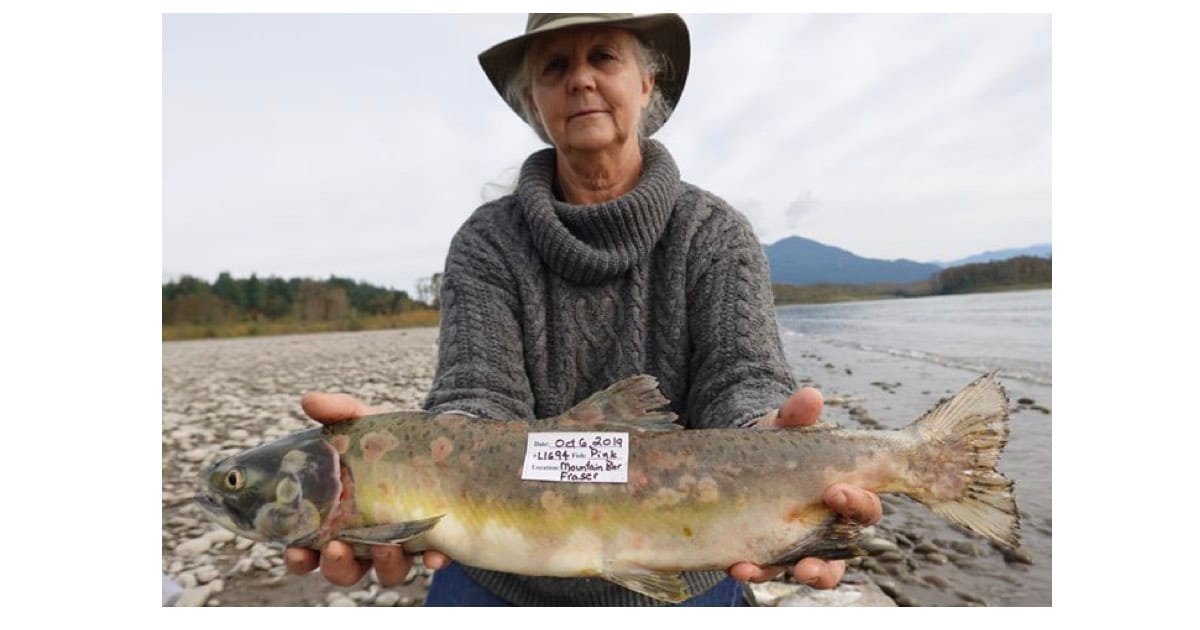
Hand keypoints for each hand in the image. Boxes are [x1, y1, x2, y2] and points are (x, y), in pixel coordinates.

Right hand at [282, 391, 450, 585]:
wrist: (435, 438)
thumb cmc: (386, 440)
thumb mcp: (362, 424)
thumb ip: (338, 413)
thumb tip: (310, 400)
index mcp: (338, 521)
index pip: (309, 551)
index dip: (299, 558)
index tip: (294, 550)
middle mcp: (366, 540)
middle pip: (344, 569)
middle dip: (337, 565)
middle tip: (336, 549)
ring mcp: (401, 544)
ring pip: (387, 572)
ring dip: (384, 565)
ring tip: (386, 548)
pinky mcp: (435, 539)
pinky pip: (434, 558)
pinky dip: (434, 559)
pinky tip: (436, 554)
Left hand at [728, 387, 882, 588]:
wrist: (741, 456)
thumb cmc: (777, 443)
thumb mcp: (784, 427)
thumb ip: (797, 414)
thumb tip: (811, 397)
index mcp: (843, 496)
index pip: (864, 509)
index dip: (858, 504)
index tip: (836, 492)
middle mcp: (827, 527)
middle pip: (840, 554)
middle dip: (826, 564)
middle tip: (808, 561)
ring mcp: (798, 545)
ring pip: (808, 571)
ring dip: (786, 577)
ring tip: (764, 573)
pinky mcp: (767, 553)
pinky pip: (767, 570)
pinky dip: (753, 571)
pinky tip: (735, 566)